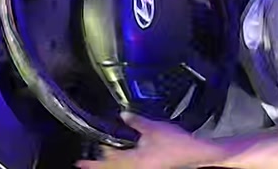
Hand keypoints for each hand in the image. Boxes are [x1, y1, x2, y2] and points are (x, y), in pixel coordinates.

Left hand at [76, 113, 214, 168]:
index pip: (107, 163)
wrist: (197, 155)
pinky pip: (132, 167)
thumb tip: (122, 114)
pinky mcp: (152, 168)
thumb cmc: (176, 144)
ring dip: (112, 164)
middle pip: (113, 168)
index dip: (92, 163)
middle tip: (86, 162)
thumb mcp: (154, 128)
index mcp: (134, 161)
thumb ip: (136, 122)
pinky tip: (125, 157)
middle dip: (100, 164)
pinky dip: (124, 163)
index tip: (79, 164)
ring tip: (103, 158)